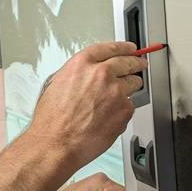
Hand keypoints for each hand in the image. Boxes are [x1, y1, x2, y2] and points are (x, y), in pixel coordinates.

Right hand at [26, 41, 146, 177]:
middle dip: (136, 63)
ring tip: (115, 99)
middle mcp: (101, 74)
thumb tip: (91, 71)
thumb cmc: (52, 119)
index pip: (110, 48)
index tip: (130, 48)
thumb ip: (78, 73)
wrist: (56, 143)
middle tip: (139, 64)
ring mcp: (116, 92)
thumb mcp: (57, 83)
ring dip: (129, 88)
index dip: (123, 47)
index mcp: (82, 64)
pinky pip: (130, 105)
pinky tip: (108, 117)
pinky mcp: (125, 110)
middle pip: (128, 61)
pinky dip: (123, 110)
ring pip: (134, 83)